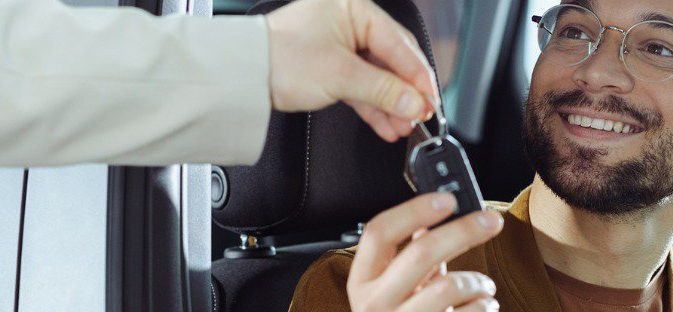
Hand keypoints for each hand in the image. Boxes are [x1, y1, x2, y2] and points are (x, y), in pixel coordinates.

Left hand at [265, 0, 440, 142]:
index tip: (431, 101)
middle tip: (421, 115)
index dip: (418, 77)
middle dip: (406, 92)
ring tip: (403, 126)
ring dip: (391, 103)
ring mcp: (338, 44)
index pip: (399, 44)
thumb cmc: (279, 60)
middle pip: (391, 60)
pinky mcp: (328, 66)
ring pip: (375, 76)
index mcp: (353, 8)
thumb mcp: (340, 76)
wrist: (241, 78)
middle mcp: (347, 21)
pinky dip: (372, 105)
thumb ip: (384, 91)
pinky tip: (386, 124)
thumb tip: (415, 103)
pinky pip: (359, 86)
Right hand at [347, 193, 504, 310]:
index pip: (378, 232)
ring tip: (483, 286)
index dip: (414, 209)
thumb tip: (435, 212)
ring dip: (478, 281)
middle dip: (463, 231)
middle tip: (491, 220)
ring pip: (449, 286)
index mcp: (362, 281)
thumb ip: (410, 252)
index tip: (448, 199)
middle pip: (421, 252)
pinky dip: (484, 306)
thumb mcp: (395, 286)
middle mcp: (374, 305)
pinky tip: (482, 307)